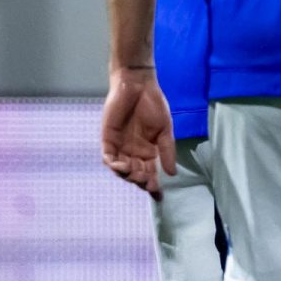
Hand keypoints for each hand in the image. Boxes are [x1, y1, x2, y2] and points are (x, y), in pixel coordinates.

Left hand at [100, 67, 177, 199]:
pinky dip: (113, 164)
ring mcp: (120, 147)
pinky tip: (120, 165)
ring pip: (121, 169)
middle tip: (147, 180)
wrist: (138, 85)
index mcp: (148, 151)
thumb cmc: (154, 104)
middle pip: (136, 174)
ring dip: (127, 175)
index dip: (153, 185)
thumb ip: (167, 151)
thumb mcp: (165, 129)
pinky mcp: (108, 139)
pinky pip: (108, 157)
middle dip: (141, 181)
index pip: (150, 173)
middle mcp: (133, 152)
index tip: (158, 195)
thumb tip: (172, 174)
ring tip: (134, 173)